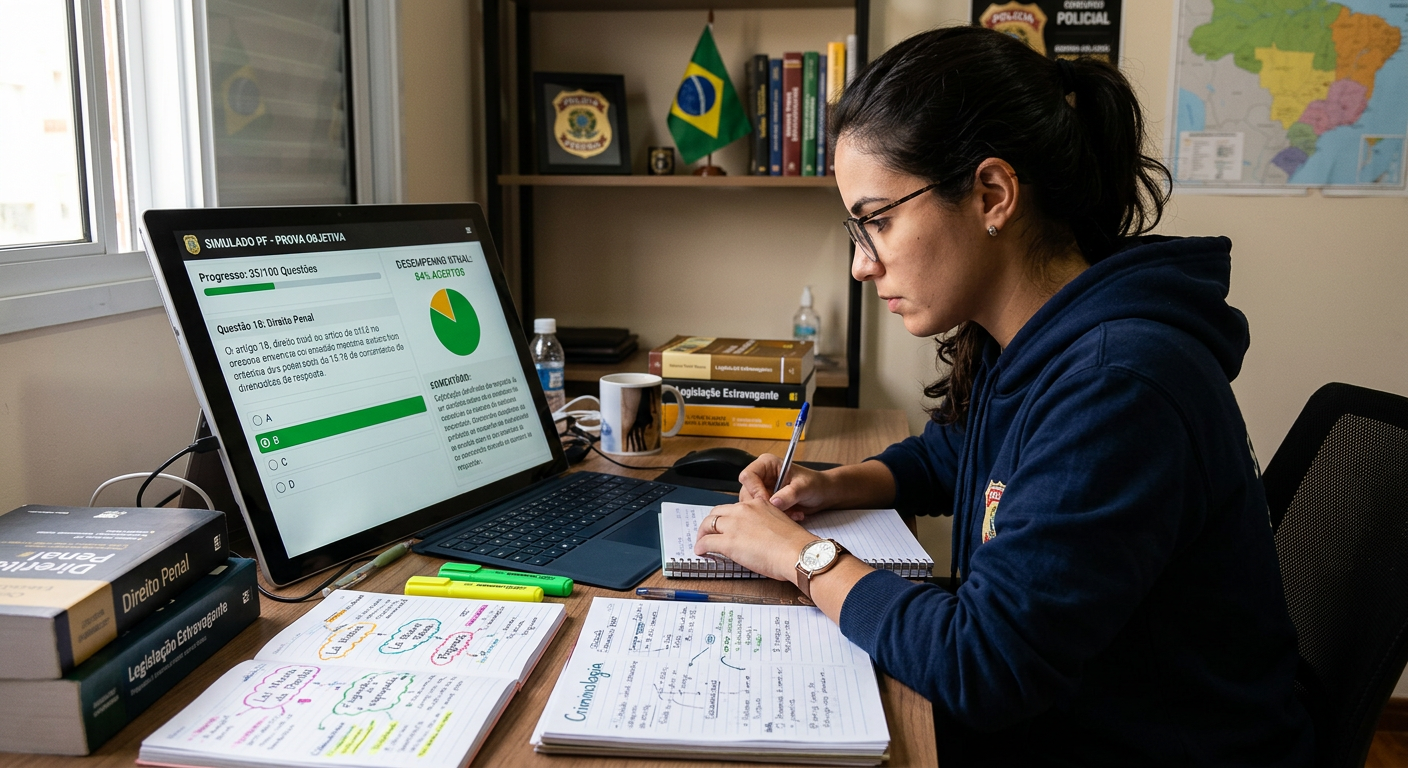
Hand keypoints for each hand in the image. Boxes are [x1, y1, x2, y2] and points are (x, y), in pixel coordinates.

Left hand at [695, 498, 814, 583]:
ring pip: (708, 524)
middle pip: (717, 512)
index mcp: (757, 504)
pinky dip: (701, 546)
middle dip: (710, 523)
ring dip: (702, 533)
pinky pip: (707, 542)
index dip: (726, 516)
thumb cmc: (794, 544)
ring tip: (701, 542)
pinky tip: (701, 551)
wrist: (797, 552)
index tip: (724, 524)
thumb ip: (765, 523)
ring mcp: (734, 525)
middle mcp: (743, 510)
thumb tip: (758, 535)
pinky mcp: (728, 541)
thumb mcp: (780, 523)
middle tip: (707, 532)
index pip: (734, 506)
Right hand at [737, 454, 832, 520]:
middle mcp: (762, 477)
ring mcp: (763, 491)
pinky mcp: (767, 504)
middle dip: (764, 505)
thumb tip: (774, 502)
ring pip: (754, 506)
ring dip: (772, 513)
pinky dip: (777, 518)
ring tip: (792, 512)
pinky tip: (793, 514)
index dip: (755, 490)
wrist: (824, 494)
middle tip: (780, 511)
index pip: (748, 476)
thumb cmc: (815, 483)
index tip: (767, 501)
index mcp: (767, 464)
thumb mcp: (803, 487)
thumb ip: (788, 494)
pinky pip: (763, 514)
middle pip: (747, 493)